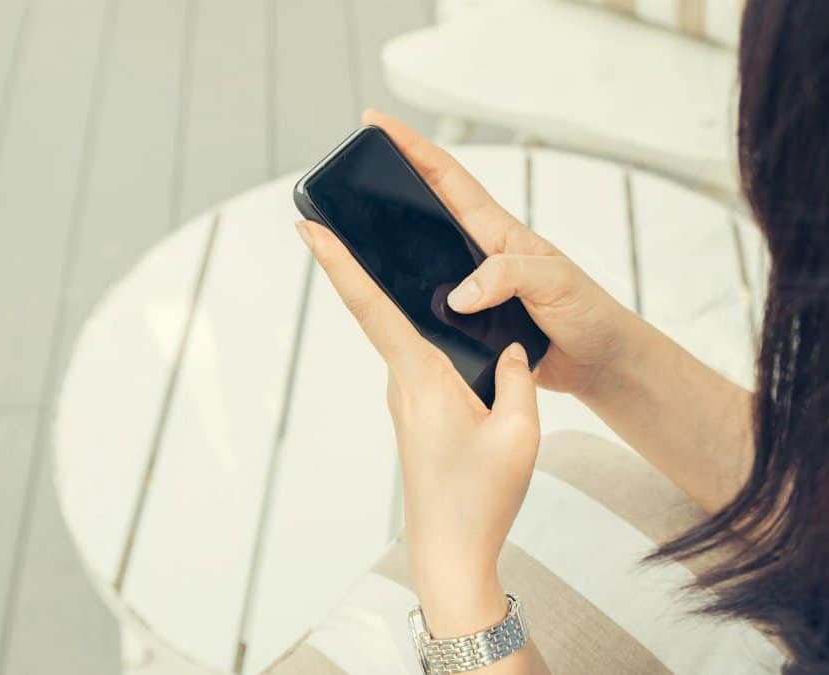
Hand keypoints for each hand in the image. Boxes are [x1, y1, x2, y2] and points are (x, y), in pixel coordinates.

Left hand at [297, 212, 538, 636]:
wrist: (452, 554)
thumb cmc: (481, 498)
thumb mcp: (519, 432)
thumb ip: (519, 378)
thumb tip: (513, 348)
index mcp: (423, 378)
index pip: (372, 308)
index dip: (340, 263)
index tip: (309, 227)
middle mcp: (405, 384)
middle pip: (381, 313)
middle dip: (362, 265)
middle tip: (345, 216)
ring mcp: (407, 402)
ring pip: (406, 339)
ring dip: (398, 302)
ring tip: (403, 259)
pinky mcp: (417, 416)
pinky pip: (421, 363)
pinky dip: (427, 337)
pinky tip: (451, 329)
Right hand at [358, 110, 645, 396]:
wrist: (600, 362)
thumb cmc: (588, 313)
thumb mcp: (555, 282)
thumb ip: (510, 276)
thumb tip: (460, 293)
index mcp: (499, 232)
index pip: (449, 179)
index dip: (414, 148)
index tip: (379, 123)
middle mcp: (480, 255)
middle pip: (425, 211)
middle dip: (388, 184)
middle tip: (352, 165)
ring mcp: (474, 288)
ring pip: (421, 260)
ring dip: (390, 246)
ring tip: (351, 229)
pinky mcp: (471, 323)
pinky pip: (428, 306)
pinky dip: (404, 301)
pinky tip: (382, 301)